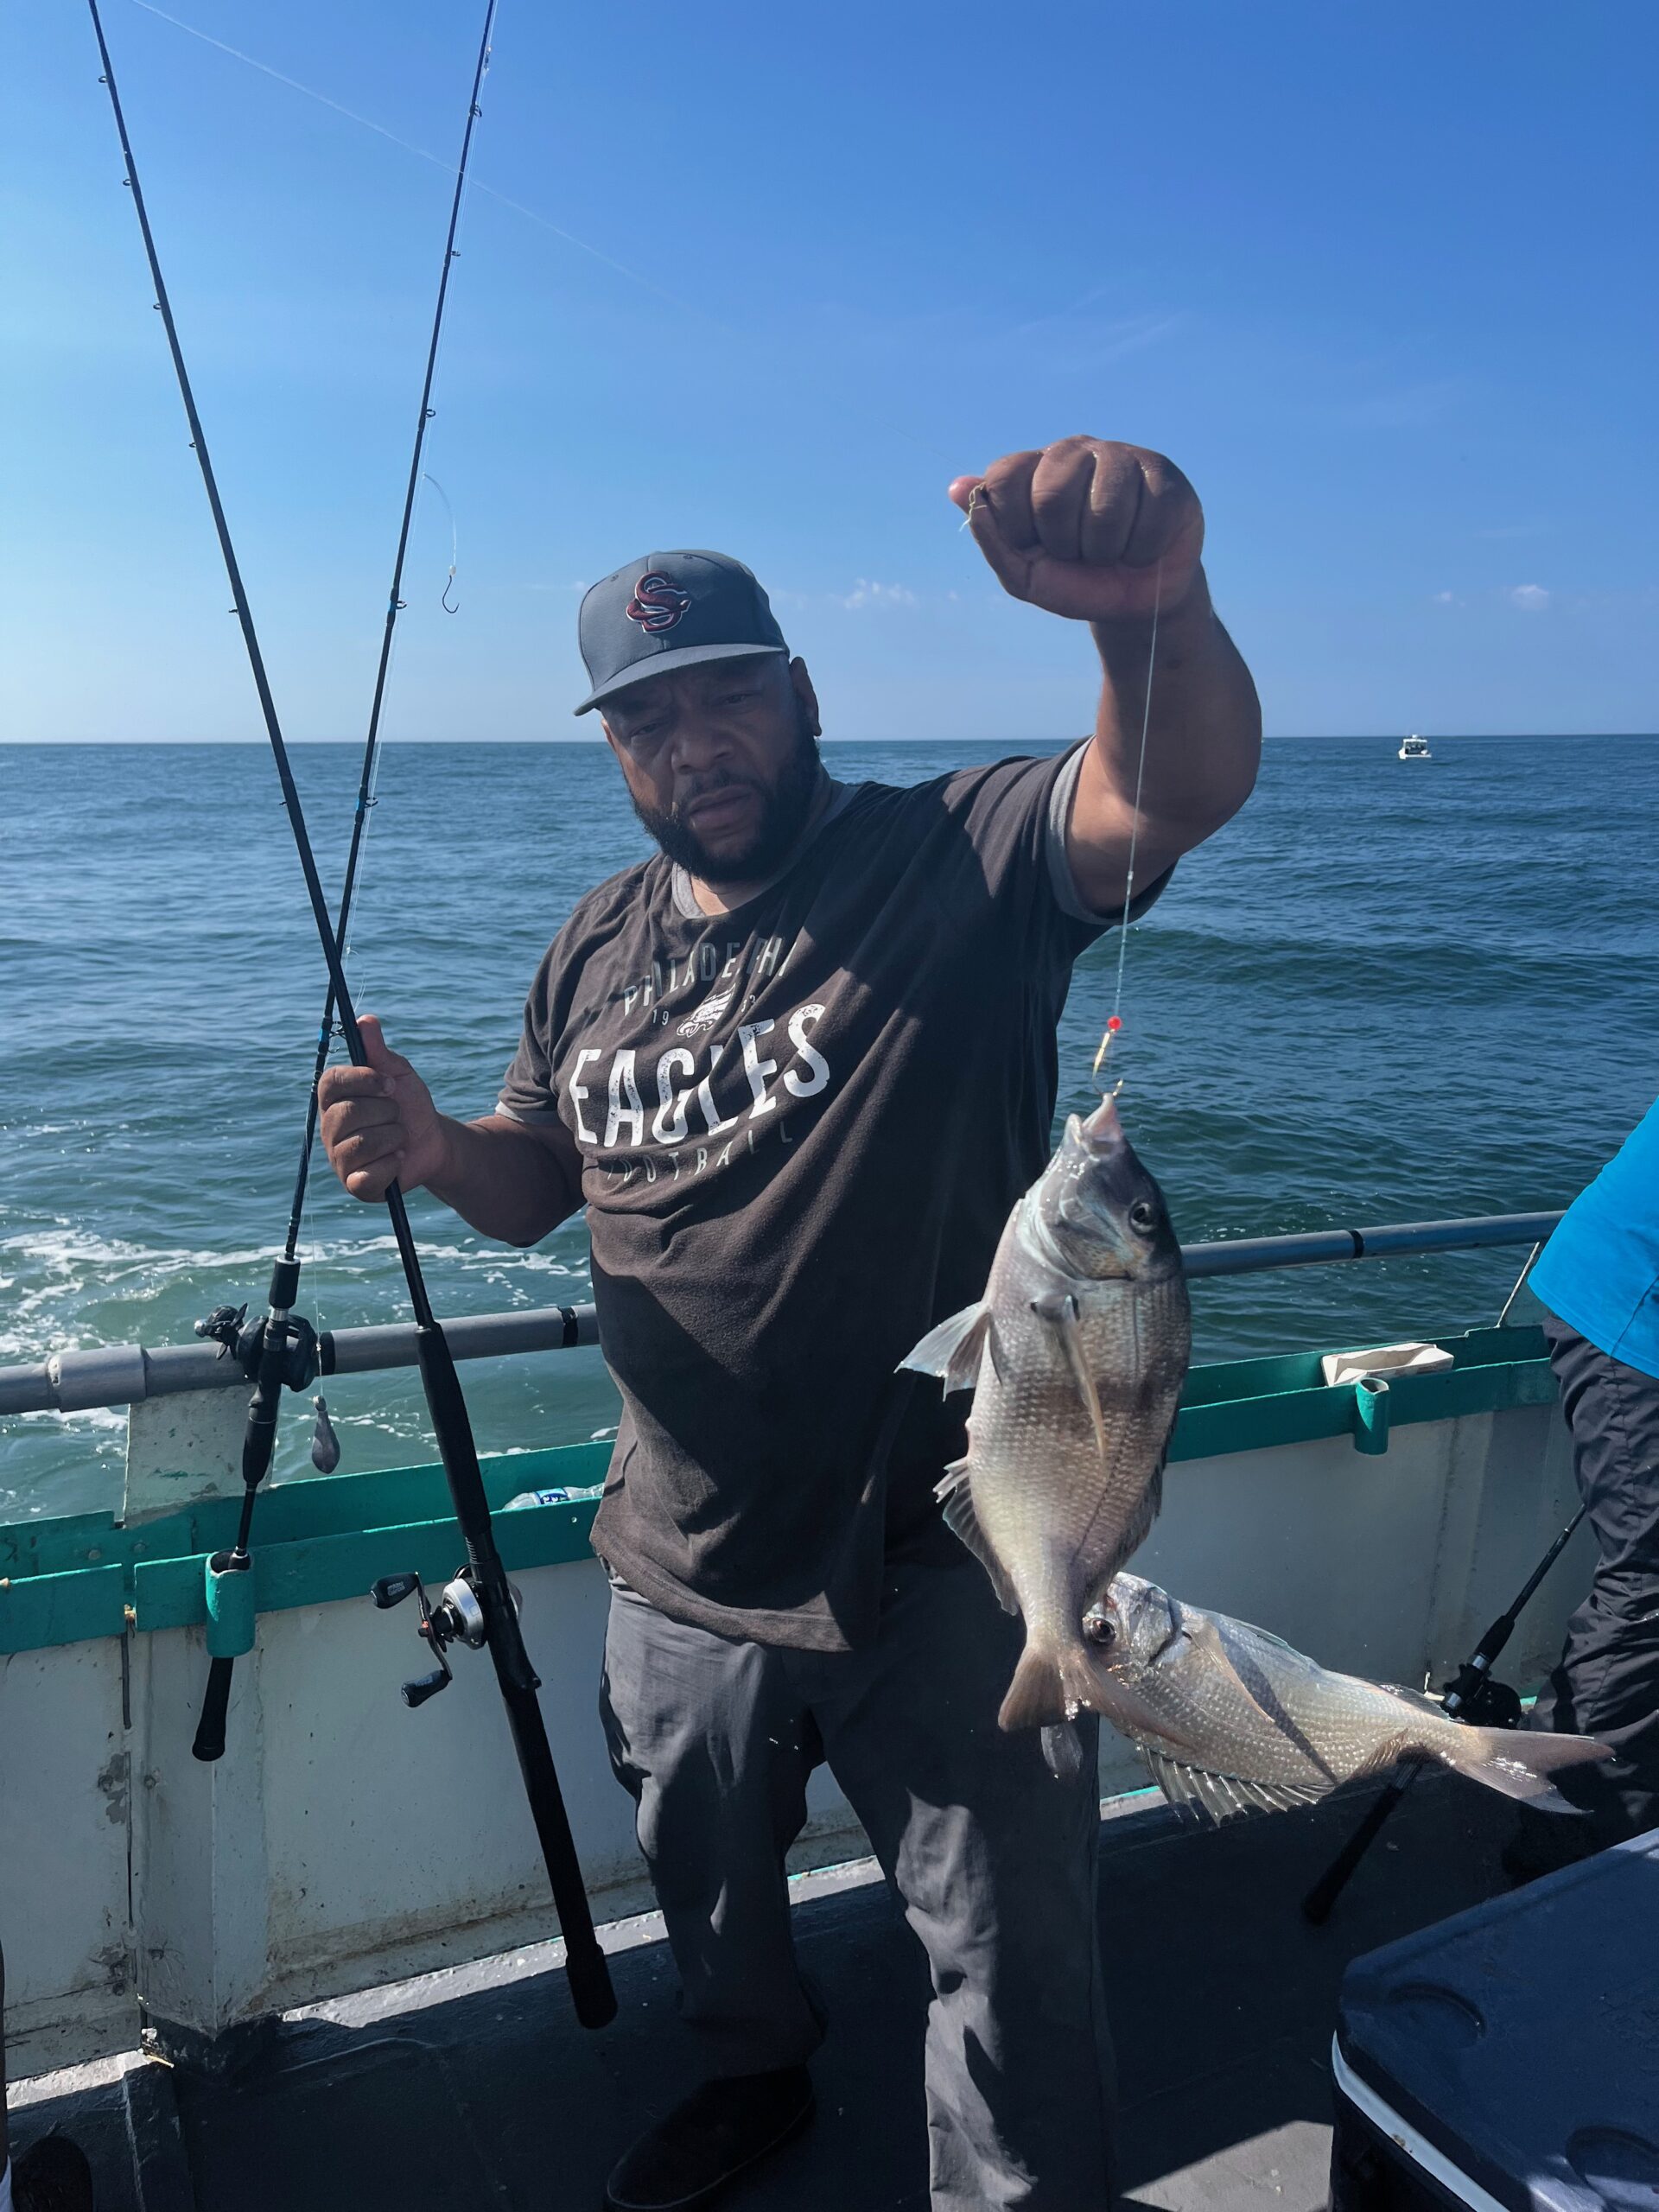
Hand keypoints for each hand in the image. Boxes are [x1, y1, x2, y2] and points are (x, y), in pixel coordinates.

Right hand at [317, 1015, 449, 1200]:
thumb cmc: (409, 1105)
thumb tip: (365, 1020)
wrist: (433, 1142)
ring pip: (362, 1143)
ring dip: (394, 1137)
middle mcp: (329, 1127)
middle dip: (387, 1112)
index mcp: (334, 1098)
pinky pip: (367, 1175)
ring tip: (399, 1138)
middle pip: (349, 1114)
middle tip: (397, 1115)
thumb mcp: (398, 1074)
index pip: (331, 1082)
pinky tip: (397, 1160)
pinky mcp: (354, 1184)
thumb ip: (379, 1050)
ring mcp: (338, 1158)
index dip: (362, 1080)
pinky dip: (391, 1165)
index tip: (390, 1083)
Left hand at [949, 436, 1203, 621]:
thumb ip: (992, 537)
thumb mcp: (1025, 575)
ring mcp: (1122, 457)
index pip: (1003, 479)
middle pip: (1051, 496)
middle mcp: (1075, 451)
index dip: (1015, 528)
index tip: (1032, 546)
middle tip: (1078, 552)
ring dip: (1106, 552)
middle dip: (1063, 545)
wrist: (1134, 603)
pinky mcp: (1164, 476)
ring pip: (1105, 510)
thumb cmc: (1075, 581)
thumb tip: (958, 488)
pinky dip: (1142, 550)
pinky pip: (1148, 518)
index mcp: (1034, 468)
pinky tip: (1142, 546)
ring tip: (1111, 551)